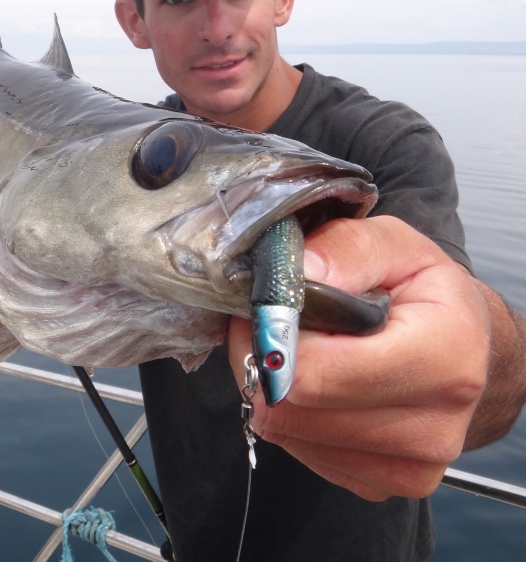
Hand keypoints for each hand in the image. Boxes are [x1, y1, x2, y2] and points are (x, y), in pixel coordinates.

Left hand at [229, 215, 489, 501]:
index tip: (262, 304)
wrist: (464, 349)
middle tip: (272, 322)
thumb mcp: (393, 245)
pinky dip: (293, 412)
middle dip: (264, 358)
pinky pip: (298, 448)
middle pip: (291, 409)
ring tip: (302, 348)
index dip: (271, 336)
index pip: (316, 373)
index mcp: (444, 358)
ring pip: (284, 431)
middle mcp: (432, 428)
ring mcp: (408, 467)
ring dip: (274, 385)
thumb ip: (344, 251)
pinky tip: (319, 382)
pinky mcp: (381, 483)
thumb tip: (295, 276)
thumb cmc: (424, 292)